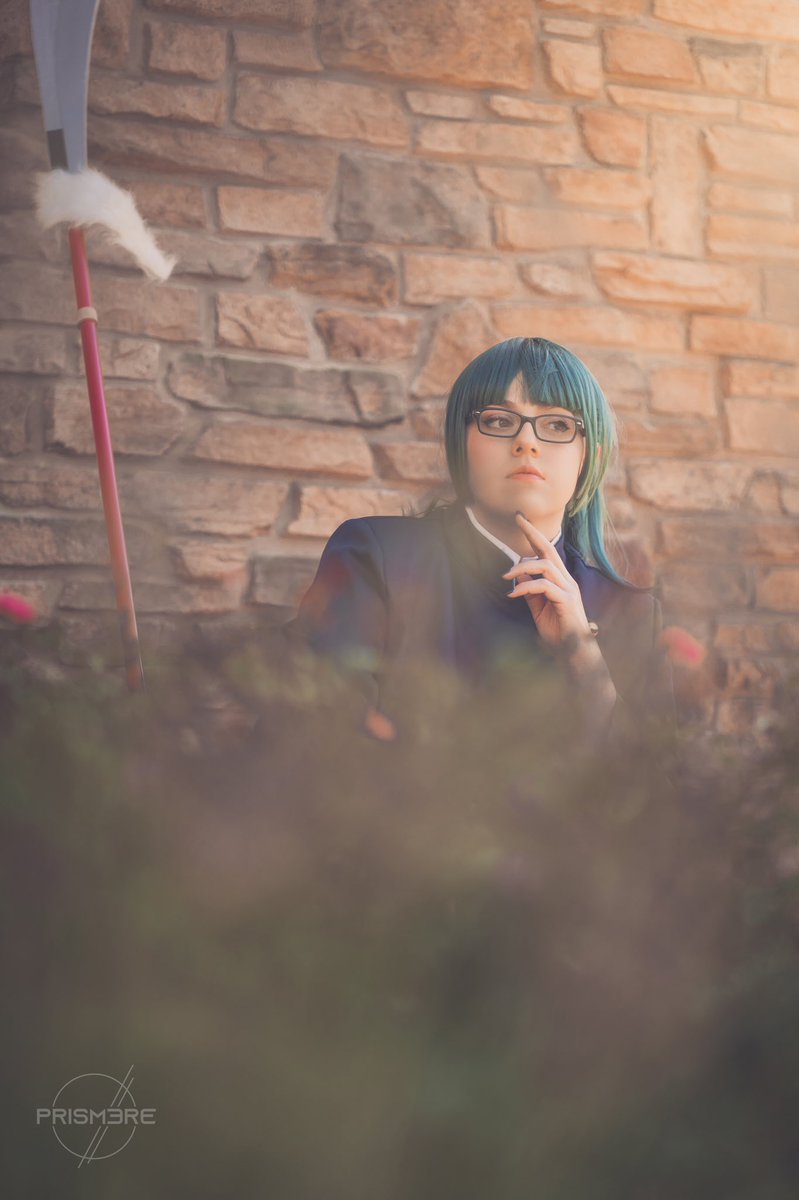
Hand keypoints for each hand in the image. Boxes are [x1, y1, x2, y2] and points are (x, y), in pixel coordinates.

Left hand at [501, 511, 593, 650]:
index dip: (534, 535)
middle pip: (549, 550)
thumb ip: (530, 591)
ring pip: (545, 566)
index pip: (546, 552)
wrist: (573, 651)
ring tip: (506, 576)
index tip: (520, 520)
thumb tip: (517, 574)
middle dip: (533, 533)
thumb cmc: (557, 630)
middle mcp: (566, 580)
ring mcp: (568, 589)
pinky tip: (513, 594)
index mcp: (560, 580)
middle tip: (517, 520)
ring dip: (522, 567)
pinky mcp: (567, 600)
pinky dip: (526, 587)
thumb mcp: (538, 608)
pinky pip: (544, 586)